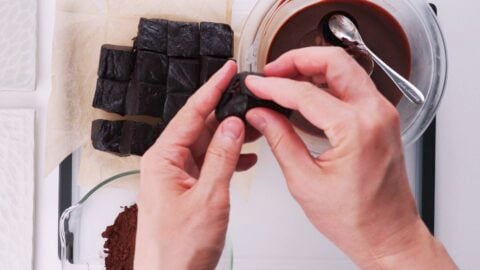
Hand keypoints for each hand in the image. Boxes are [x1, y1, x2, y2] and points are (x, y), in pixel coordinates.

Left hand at [135, 61, 256, 269]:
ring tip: (256, 129)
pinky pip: (209, 163)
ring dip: (230, 138)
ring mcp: (177, 176)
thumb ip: (222, 157)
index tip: (228, 70)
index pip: (191, 113)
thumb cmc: (177, 249)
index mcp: (163, 158)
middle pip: (199, 126)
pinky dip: (228, 158)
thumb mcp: (208, 198)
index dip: (212, 88)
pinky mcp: (187, 188)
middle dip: (226, 113)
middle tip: (251, 101)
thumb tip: (233, 125)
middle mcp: (167, 163)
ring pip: (207, 145)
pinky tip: (246, 158)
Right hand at [245, 47, 456, 268]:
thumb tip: (261, 115)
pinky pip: (353, 87)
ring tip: (284, 80)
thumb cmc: (357, 219)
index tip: (256, 86)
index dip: (273, 86)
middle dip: (297, 59)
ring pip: (346, 69)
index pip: (305, 93)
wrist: (387, 234)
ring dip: (313, 68)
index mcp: (356, 130)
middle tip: (272, 71)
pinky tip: (306, 94)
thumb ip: (280, 140)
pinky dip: (327, 83)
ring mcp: (382, 114)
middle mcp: (375, 114)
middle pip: (334, 61)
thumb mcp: (305, 181)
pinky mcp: (381, 119)